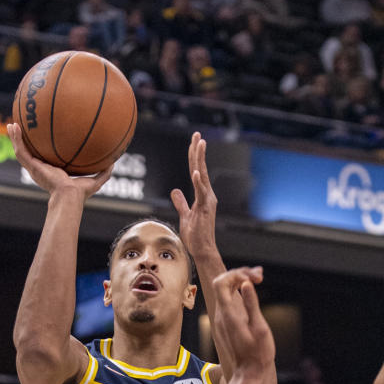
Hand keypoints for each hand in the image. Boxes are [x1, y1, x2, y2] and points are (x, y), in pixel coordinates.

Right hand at [7, 122, 113, 198]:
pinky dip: (16, 138)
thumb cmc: (80, 194)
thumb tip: (114, 163)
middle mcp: (41, 170)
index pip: (46, 160)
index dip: (42, 151)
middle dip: (26, 142)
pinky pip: (21, 150)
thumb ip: (103, 172)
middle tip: (23, 130)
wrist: (69, 197)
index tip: (42, 141)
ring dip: (15, 137)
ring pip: (21, 150)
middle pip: (31, 154)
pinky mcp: (31, 166)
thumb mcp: (94, 181)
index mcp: (52, 173)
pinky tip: (13, 126)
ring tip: (11, 125)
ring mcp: (34, 168)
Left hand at [171, 131, 216, 260]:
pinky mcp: (206, 208)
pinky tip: (197, 172)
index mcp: (202, 195)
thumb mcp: (185, 215)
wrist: (203, 250)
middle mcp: (207, 194)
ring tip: (200, 143)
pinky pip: (202, 193)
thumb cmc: (195, 235)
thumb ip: (181, 202)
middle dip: (198, 151)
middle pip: (201, 168)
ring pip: (203, 175)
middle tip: (197, 134)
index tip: (194, 142)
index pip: (197, 171)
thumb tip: (176, 191)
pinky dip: (199, 182)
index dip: (194, 157)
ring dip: (201, 159)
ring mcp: (207, 200)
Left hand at [211, 267, 274, 381]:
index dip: (236, 273)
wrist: (249, 375)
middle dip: (240, 275)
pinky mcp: (225, 325)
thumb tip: (246, 284)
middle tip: (260, 276)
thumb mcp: (259, 328)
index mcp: (228, 315)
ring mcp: (221, 321)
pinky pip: (228, 301)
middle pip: (222, 284)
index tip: (255, 279)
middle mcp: (221, 316)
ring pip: (225, 292)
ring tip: (259, 279)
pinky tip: (251, 292)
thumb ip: (251, 304)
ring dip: (240, 282)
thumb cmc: (258, 354)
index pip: (221, 282)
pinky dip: (238, 293)